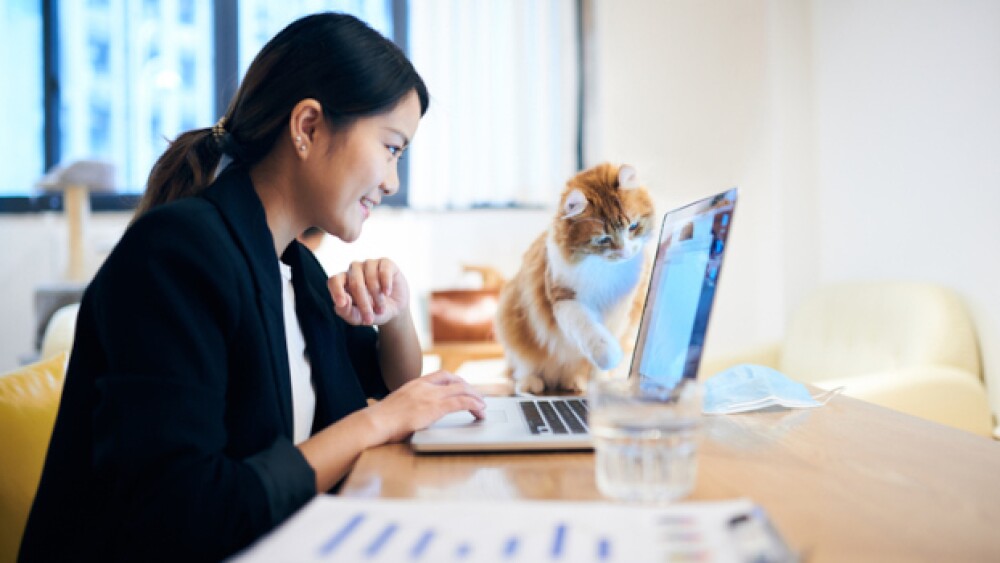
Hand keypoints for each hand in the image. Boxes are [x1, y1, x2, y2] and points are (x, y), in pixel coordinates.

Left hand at [328, 258, 409, 325]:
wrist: (395, 309)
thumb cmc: (372, 312)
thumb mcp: (359, 318)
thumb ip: (346, 312)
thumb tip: (342, 302)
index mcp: (343, 281)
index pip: (334, 281)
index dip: (336, 291)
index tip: (341, 303)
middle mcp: (354, 270)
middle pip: (355, 283)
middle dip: (363, 303)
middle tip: (369, 319)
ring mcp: (369, 264)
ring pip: (370, 278)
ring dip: (377, 297)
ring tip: (380, 309)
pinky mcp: (385, 262)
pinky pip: (384, 271)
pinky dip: (386, 284)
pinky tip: (387, 293)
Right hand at [365, 371, 485, 443]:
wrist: (374, 423)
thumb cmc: (381, 420)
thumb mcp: (397, 406)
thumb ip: (410, 404)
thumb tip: (414, 413)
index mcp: (415, 383)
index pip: (442, 375)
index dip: (456, 381)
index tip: (463, 388)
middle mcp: (424, 386)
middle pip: (455, 380)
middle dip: (469, 389)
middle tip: (478, 398)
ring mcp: (430, 395)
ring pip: (462, 390)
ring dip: (475, 398)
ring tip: (483, 407)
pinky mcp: (434, 407)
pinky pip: (461, 402)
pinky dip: (474, 405)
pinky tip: (480, 411)